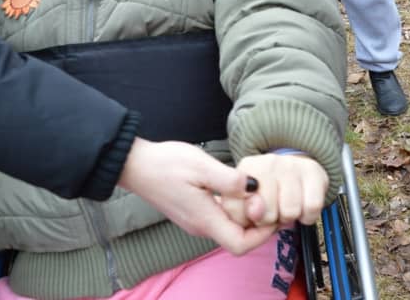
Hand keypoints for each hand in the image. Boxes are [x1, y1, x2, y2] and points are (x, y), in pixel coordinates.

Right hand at [118, 139, 275, 254]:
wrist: (136, 165)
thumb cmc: (166, 164)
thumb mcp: (202, 167)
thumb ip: (229, 180)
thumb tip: (255, 188)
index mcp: (205, 220)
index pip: (241, 245)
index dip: (263, 233)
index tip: (273, 211)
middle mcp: (201, 226)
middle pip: (239, 238)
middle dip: (259, 224)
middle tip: (271, 198)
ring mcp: (196, 220)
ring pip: (230, 228)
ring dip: (248, 215)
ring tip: (259, 191)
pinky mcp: (193, 212)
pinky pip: (220, 218)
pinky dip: (235, 209)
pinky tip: (239, 189)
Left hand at [219, 153, 327, 228]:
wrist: (294, 170)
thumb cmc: (266, 191)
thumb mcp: (244, 202)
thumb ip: (240, 212)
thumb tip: (254, 213)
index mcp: (247, 167)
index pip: (238, 205)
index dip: (247, 218)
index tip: (252, 214)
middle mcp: (268, 161)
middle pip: (267, 213)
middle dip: (270, 219)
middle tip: (273, 211)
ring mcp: (292, 164)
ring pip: (290, 211)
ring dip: (289, 218)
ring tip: (286, 208)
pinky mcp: (313, 171)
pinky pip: (312, 207)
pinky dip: (307, 216)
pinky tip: (302, 208)